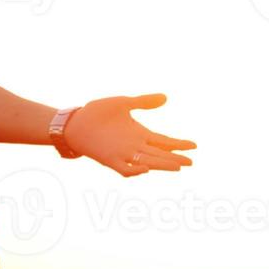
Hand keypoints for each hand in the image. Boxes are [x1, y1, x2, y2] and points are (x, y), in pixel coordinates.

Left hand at [62, 93, 195, 176]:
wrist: (75, 122)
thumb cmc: (97, 112)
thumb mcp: (123, 103)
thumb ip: (144, 101)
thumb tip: (165, 97)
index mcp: (139, 133)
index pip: (163, 141)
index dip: (178, 144)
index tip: (193, 146)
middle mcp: (134, 145)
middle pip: (159, 154)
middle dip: (174, 158)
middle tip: (191, 162)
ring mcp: (122, 153)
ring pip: (147, 162)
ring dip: (161, 165)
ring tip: (177, 167)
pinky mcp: (109, 159)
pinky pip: (124, 169)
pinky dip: (134, 170)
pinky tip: (145, 168)